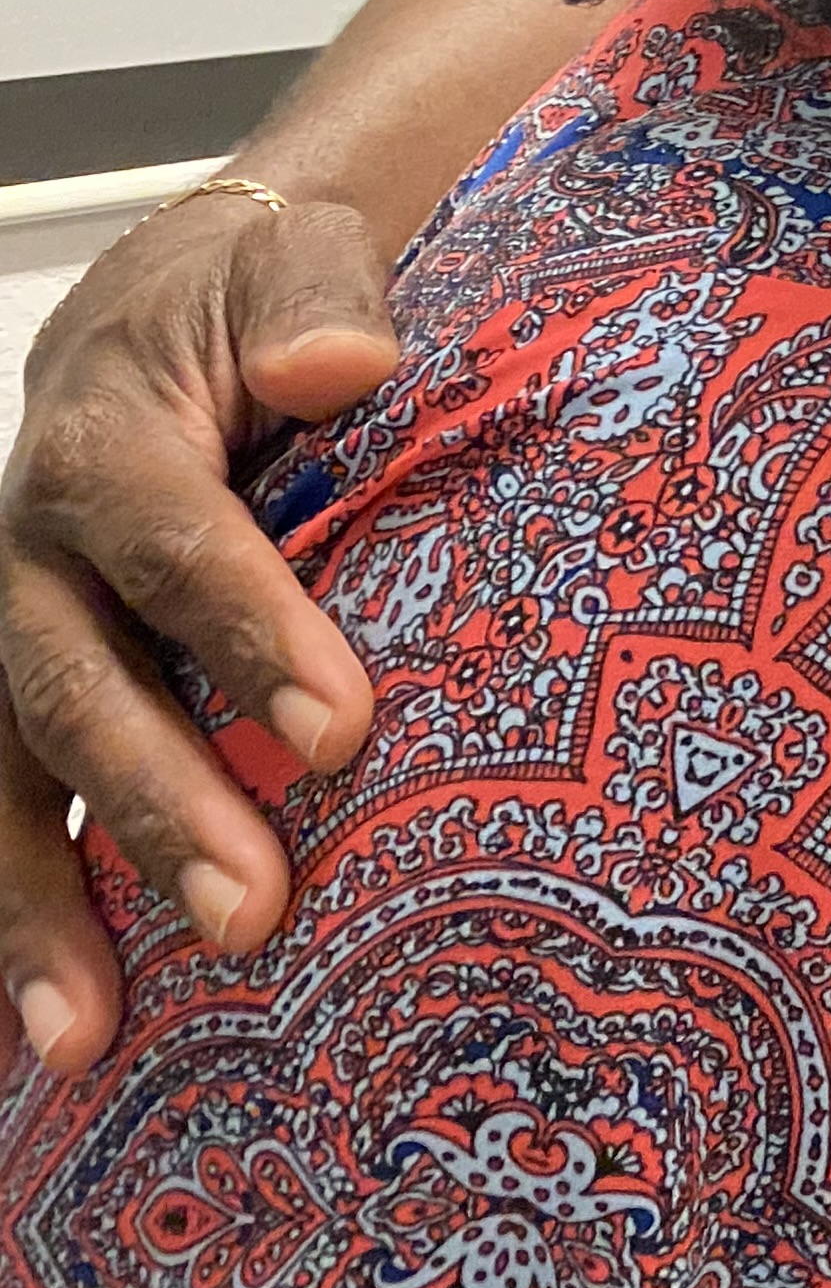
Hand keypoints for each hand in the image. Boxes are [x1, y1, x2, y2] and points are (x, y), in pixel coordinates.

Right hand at [0, 191, 390, 1069]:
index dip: (246, 629)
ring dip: (46, 908)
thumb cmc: (264, 292)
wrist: (184, 299)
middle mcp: (35, 549)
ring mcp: (20, 630)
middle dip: (157, 804)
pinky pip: (10, 806)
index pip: (172, 538)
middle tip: (252, 914)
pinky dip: (26, 916)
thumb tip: (335, 360)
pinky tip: (64, 1028)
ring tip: (92, 1033)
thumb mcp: (301, 254)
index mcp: (106, 436)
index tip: (339, 731)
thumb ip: (317, 296)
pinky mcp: (30, 692)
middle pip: (75, 684)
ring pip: (8, 775)